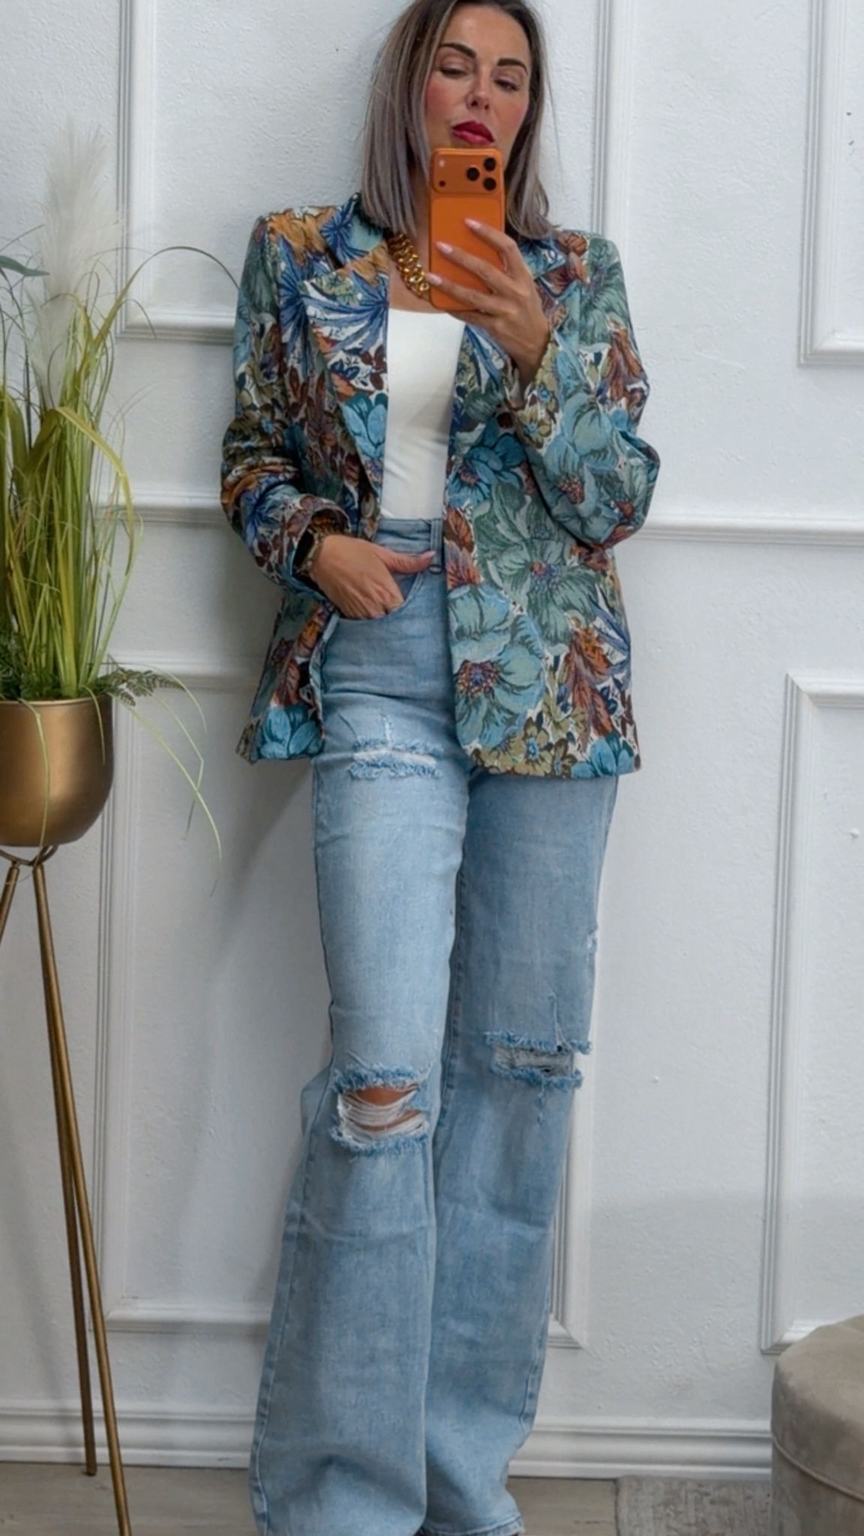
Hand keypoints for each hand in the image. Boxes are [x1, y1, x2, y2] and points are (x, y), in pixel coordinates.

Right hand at [311, 535, 434, 618]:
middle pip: (394, 623)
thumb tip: (431, 557)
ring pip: (380, 627)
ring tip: (389, 617)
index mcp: (387, 591)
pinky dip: (371, 623)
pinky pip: (365, 625)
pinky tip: (373, 616)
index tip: (418, 612)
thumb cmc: (352, 552)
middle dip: (399, 620)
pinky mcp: (349, 615)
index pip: (407, 613)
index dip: (413, 614)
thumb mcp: (382, 554)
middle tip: (405, 617)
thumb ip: (408, 561)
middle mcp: (375, 607)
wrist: (320, 556)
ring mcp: (361, 613)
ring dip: (385, 623)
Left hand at [427, 219, 551, 388]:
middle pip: (485, 270)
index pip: (508, 248)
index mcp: (523, 276)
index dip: (488, 233)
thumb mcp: (524, 286)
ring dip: (449, 285)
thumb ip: (506, 271)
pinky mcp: (496, 327)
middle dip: (461, 257)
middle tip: (441, 246)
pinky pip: (471, 316)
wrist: (536, 342)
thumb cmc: (526, 309)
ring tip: (431, 276)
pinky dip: (455, 309)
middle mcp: (515, 291)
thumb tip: (476, 253)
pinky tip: (441, 303)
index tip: (469, 222)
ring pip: (473, 295)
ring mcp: (505, 310)